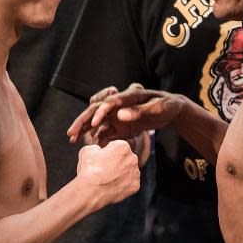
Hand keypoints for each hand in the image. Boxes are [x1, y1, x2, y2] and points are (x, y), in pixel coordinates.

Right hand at [67, 83, 182, 145]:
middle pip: (96, 110)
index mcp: (129, 95)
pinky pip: (105, 132)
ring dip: (84, 129)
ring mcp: (118, 114)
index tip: (94, 122)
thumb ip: (140, 111)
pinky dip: (96, 138)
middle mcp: (119, 104)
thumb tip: (120, 114)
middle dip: (83, 121)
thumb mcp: (158, 107)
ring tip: (72, 140)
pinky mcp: (120, 125)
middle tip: (71, 133)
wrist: (172, 109)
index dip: (101, 111)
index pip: (110, 101)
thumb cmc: (167, 105)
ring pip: (97, 121)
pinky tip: (89, 148)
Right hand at [76, 140, 139, 210]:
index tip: (101, 159)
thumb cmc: (89, 169)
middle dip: (117, 162)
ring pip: (129, 170)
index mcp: (123, 146)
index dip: (107, 152)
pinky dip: (123, 185)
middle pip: (125, 158)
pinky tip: (113, 186)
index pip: (116, 146)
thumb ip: (96, 147)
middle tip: (104, 170)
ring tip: (108, 179)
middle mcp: (133, 158)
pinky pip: (130, 183)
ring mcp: (135, 173)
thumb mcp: (87, 149)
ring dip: (121, 173)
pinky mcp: (135, 186)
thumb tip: (98, 150)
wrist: (91, 191)